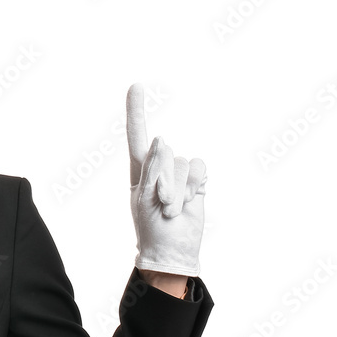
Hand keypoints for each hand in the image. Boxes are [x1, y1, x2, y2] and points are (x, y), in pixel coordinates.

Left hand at [126, 82, 205, 276]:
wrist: (175, 251)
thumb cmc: (152, 228)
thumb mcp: (145, 199)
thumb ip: (152, 168)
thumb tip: (161, 138)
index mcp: (139, 170)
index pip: (137, 135)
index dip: (137, 110)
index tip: (136, 85)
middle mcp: (160, 167)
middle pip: (165, 154)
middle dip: (164, 182)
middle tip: (160, 205)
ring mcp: (180, 173)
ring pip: (184, 162)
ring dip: (180, 189)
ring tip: (172, 209)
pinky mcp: (198, 181)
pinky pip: (200, 168)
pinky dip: (195, 185)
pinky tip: (189, 202)